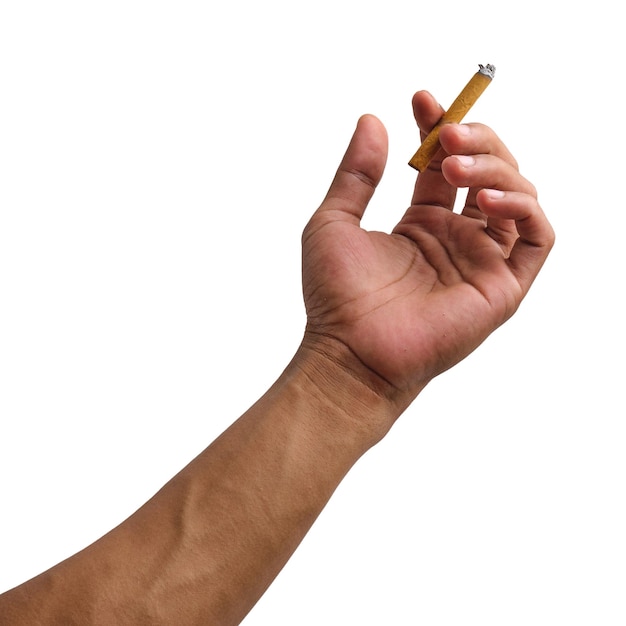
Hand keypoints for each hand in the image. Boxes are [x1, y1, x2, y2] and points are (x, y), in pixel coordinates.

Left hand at [301, 91, 553, 406]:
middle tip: (446, 133)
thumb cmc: (336, 296)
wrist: (349, 351)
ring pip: (518, 195)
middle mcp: (457, 240)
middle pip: (489, 172)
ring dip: (497, 166)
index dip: (440, 128)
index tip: (422, 100)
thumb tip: (372, 119)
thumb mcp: (334, 221)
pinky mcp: (503, 288)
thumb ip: (357, 173)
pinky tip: (486, 198)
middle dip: (475, 140)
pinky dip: (523, 206)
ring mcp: (481, 262)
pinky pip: (536, 237)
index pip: (447, 166)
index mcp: (422, 225)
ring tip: (455, 163)